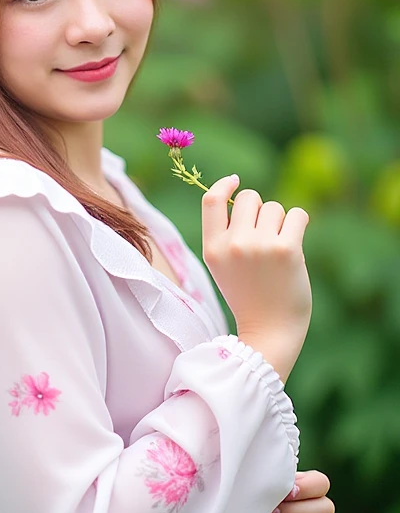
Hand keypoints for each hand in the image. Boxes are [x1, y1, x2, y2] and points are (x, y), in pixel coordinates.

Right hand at [201, 176, 312, 337]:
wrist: (270, 331)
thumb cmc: (248, 295)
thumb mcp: (222, 266)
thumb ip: (225, 235)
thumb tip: (243, 196)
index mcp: (212, 248)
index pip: (212, 201)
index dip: (224, 185)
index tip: (235, 181)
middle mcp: (233, 244)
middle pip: (250, 198)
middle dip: (261, 211)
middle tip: (266, 235)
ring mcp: (260, 246)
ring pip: (275, 208)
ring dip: (280, 223)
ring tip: (278, 249)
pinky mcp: (287, 250)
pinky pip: (297, 215)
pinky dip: (299, 224)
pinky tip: (296, 242)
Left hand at [231, 470, 333, 512]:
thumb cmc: (249, 494)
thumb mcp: (260, 482)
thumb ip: (275, 479)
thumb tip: (289, 486)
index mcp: (303, 486)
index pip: (322, 483)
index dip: (307, 488)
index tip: (285, 494)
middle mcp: (310, 507)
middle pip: (326, 509)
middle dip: (298, 510)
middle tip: (273, 511)